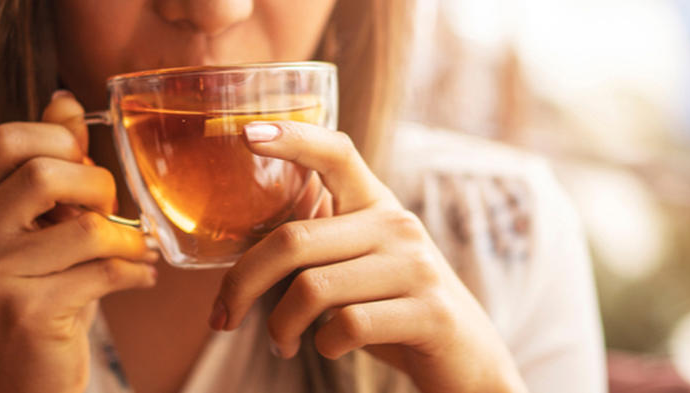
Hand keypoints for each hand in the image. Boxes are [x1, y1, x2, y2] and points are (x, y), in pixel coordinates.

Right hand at [0, 91, 158, 392]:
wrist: (26, 376)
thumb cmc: (45, 291)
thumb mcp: (43, 227)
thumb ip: (53, 165)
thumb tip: (65, 100)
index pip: (8, 138)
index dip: (62, 143)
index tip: (86, 170)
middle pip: (45, 174)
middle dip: (99, 189)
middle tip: (114, 215)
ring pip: (86, 228)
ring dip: (128, 239)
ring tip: (138, 250)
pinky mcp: (25, 311)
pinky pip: (103, 272)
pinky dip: (137, 272)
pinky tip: (143, 277)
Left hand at [209, 121, 528, 392]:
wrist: (467, 359)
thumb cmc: (393, 309)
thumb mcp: (360, 267)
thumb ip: (319, 249)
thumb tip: (245, 261)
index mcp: (376, 206)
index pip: (336, 153)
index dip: (292, 137)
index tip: (246, 134)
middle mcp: (397, 225)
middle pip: (293, 240)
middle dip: (241, 283)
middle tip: (223, 318)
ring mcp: (416, 267)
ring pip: (312, 288)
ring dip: (280, 325)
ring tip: (281, 343)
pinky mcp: (429, 312)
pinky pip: (346, 326)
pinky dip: (323, 345)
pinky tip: (328, 347)